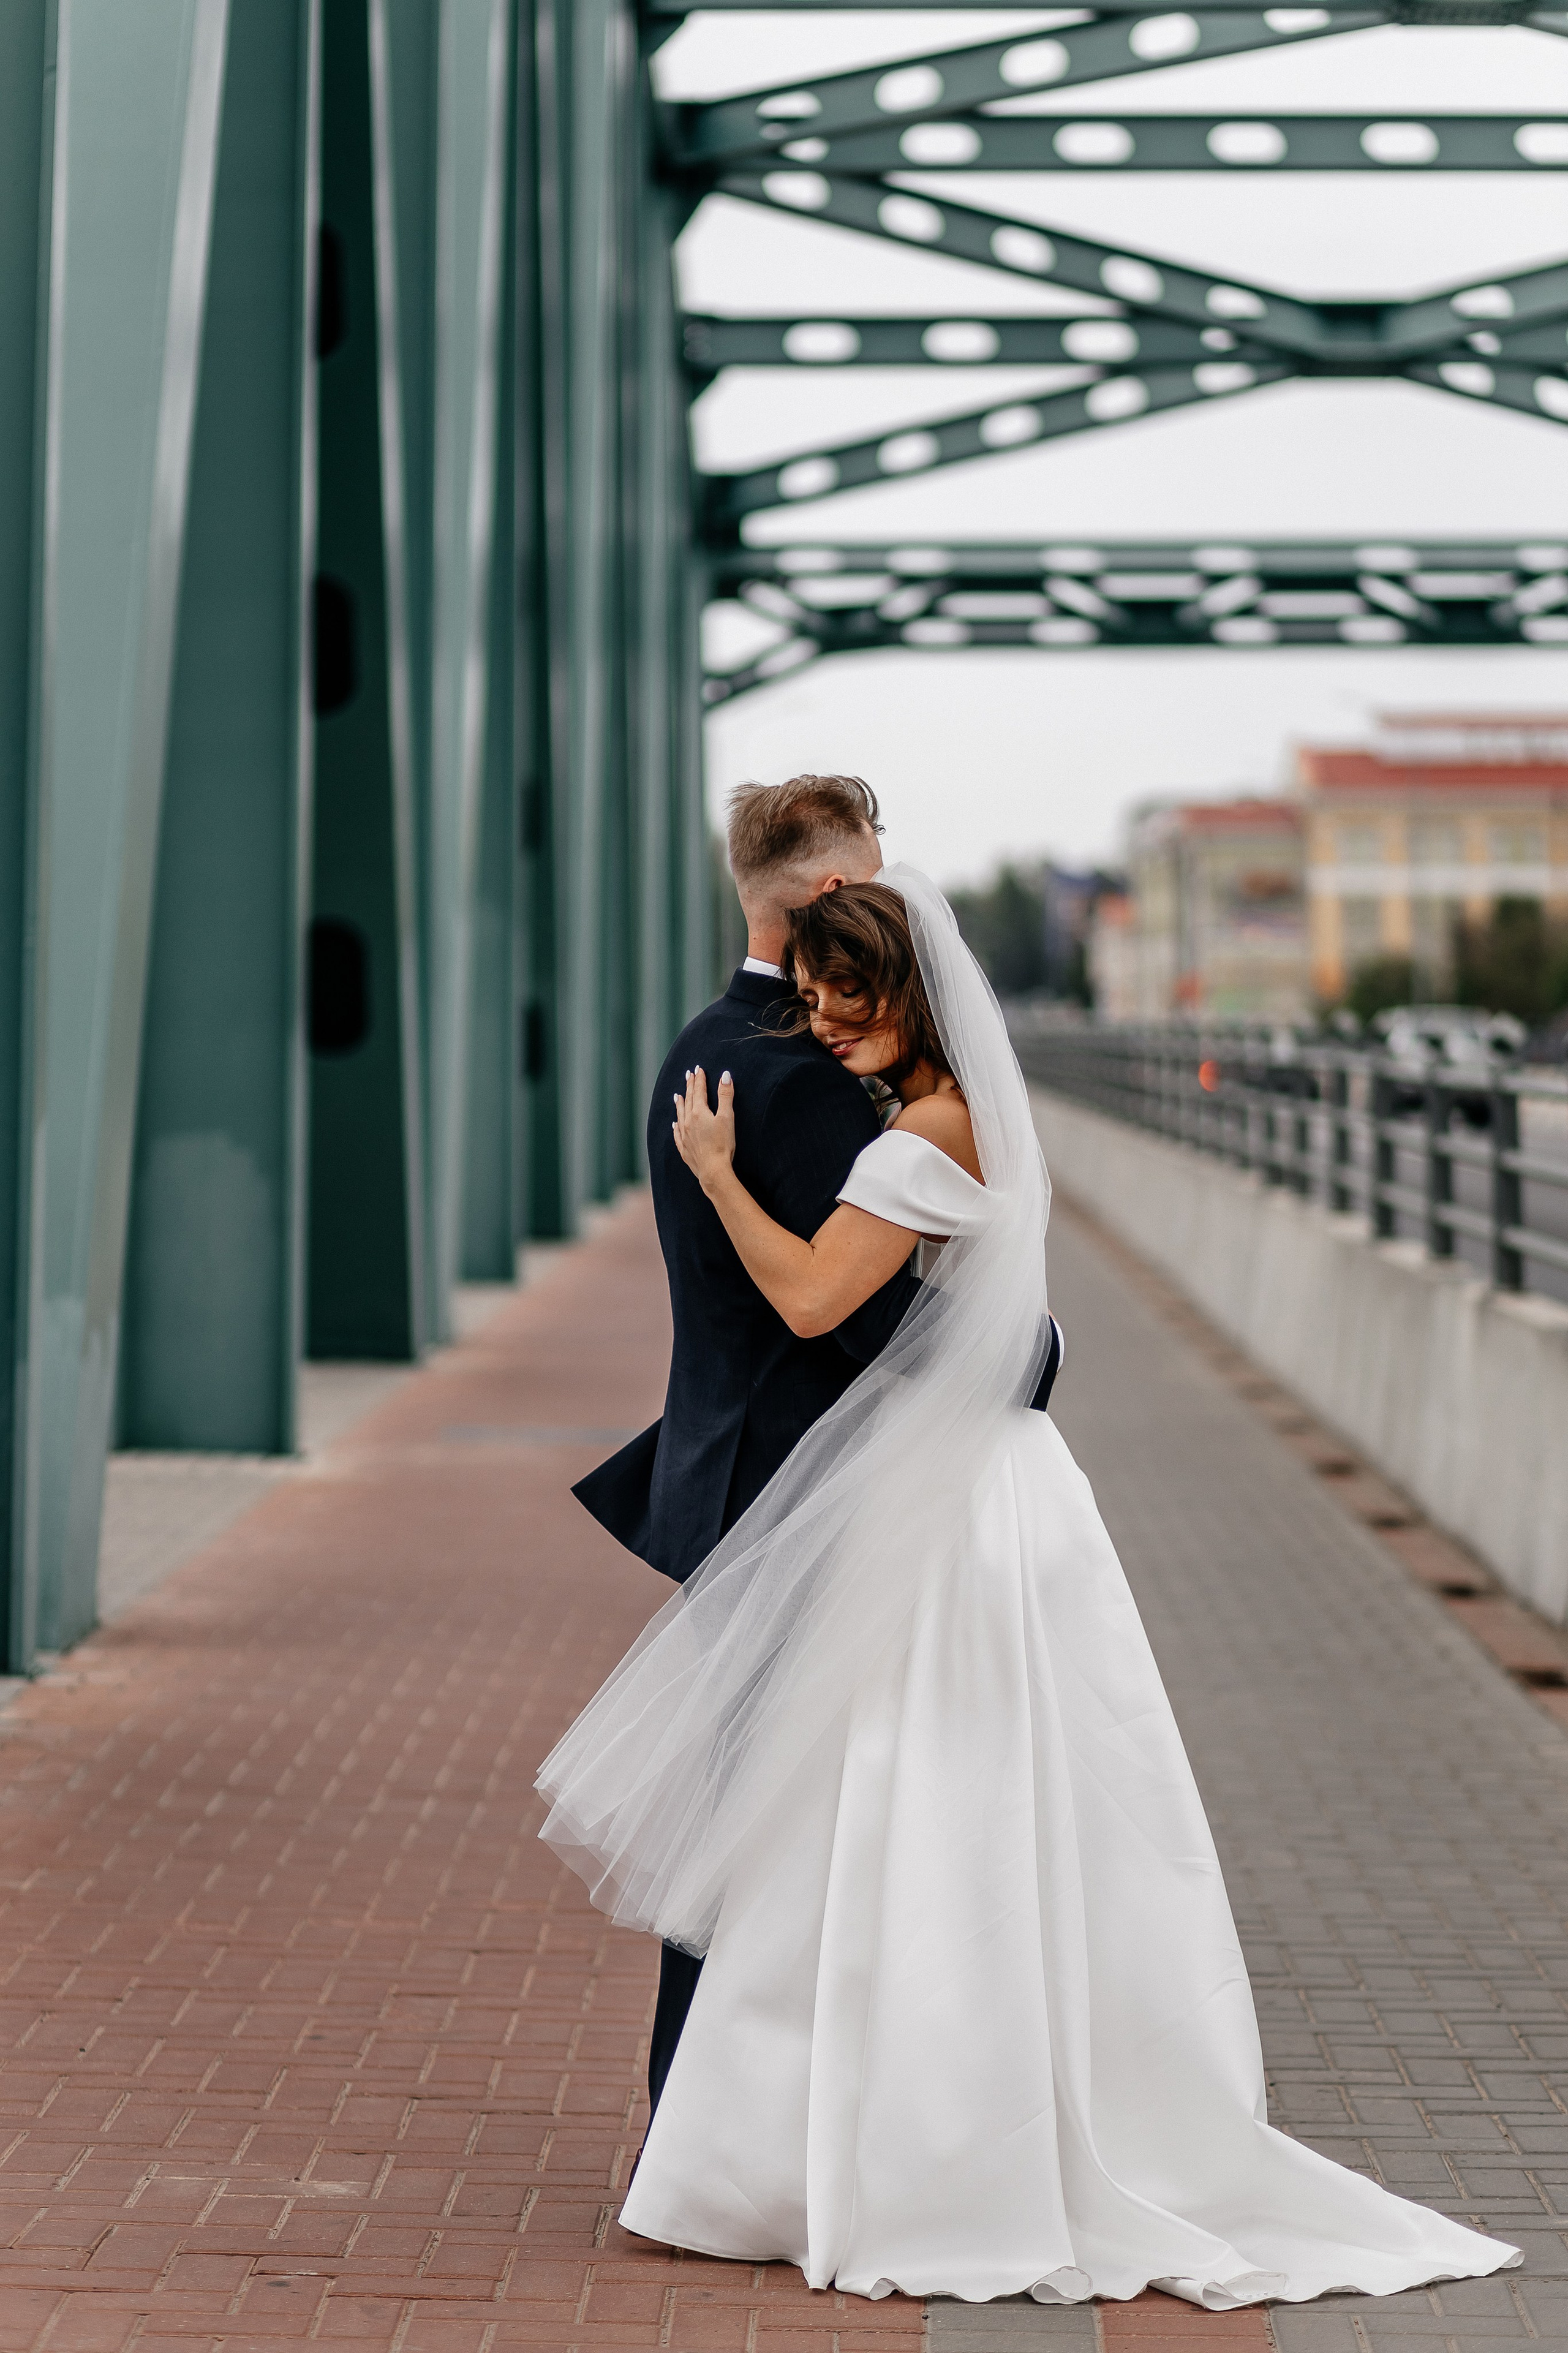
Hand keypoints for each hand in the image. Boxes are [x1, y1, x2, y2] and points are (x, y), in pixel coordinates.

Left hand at [672, 1065, 735, 1190]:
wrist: (713, 1170)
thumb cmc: (722, 1144)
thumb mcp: (727, 1117)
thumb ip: (725, 1096)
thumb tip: (725, 1075)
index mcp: (699, 1112)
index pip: (699, 1091)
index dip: (699, 1079)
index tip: (698, 1069)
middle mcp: (688, 1122)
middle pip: (688, 1100)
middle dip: (689, 1087)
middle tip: (688, 1075)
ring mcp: (684, 1136)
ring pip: (680, 1115)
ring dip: (680, 1103)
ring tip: (678, 1095)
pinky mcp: (684, 1148)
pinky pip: (677, 1133)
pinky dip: (676, 1126)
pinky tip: (675, 1124)